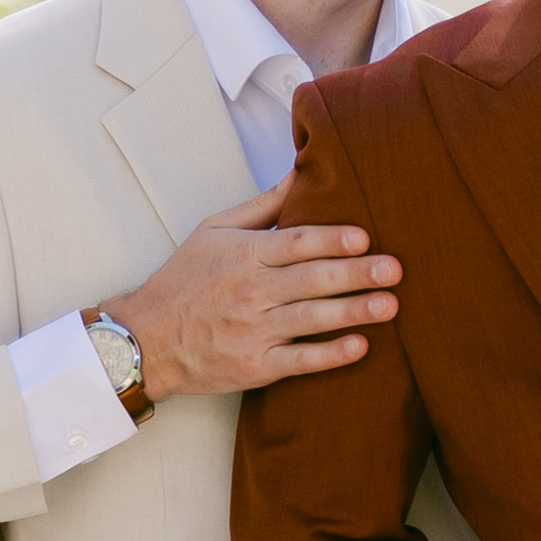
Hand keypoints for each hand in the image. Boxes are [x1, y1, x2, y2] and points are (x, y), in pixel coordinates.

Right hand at [104, 196, 397, 401]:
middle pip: (311, 280)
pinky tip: (360, 346)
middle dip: (356, 274)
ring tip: (390, 305)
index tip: (364, 237)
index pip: (294, 243)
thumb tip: (299, 174)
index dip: (331, 239)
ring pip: (311, 319)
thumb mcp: (213, 231)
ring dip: (353, 312)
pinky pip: (298, 360)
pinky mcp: (254, 366)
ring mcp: (252, 331)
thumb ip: (261, 206)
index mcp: (243, 255)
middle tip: (394, 269)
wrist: (146, 339)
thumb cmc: (184, 280)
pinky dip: (329, 355)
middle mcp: (249, 292)